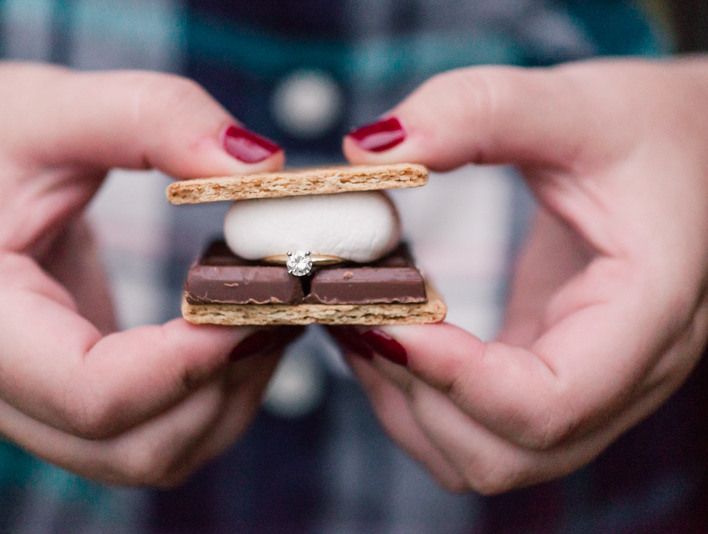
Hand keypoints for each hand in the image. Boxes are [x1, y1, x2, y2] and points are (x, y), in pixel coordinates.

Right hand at [0, 60, 295, 485]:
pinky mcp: (64, 396)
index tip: (257, 298)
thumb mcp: (52, 103)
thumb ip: (156, 118)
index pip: (89, 393)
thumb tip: (260, 169)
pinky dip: (209, 400)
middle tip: (280, 307)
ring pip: (148, 456)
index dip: (189, 362)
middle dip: (223, 386)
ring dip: (225, 402)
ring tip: (268, 320)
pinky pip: (149, 434)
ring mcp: (27, 401)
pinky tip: (237, 336)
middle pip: (131, 446)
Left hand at [333, 58, 707, 492]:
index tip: (383, 316)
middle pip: (508, 451)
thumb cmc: (646, 132)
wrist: (688, 154)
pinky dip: (415, 400)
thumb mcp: (573, 104)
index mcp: (648, 311)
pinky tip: (381, 338)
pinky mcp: (546, 374)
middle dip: (416, 392)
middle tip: (357, 312)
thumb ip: (477, 112)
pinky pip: (475, 430)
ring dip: (406, 405)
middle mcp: (624, 373)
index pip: (554, 401)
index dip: (457, 377)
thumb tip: (369, 150)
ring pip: (484, 458)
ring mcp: (587, 387)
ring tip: (358, 326)